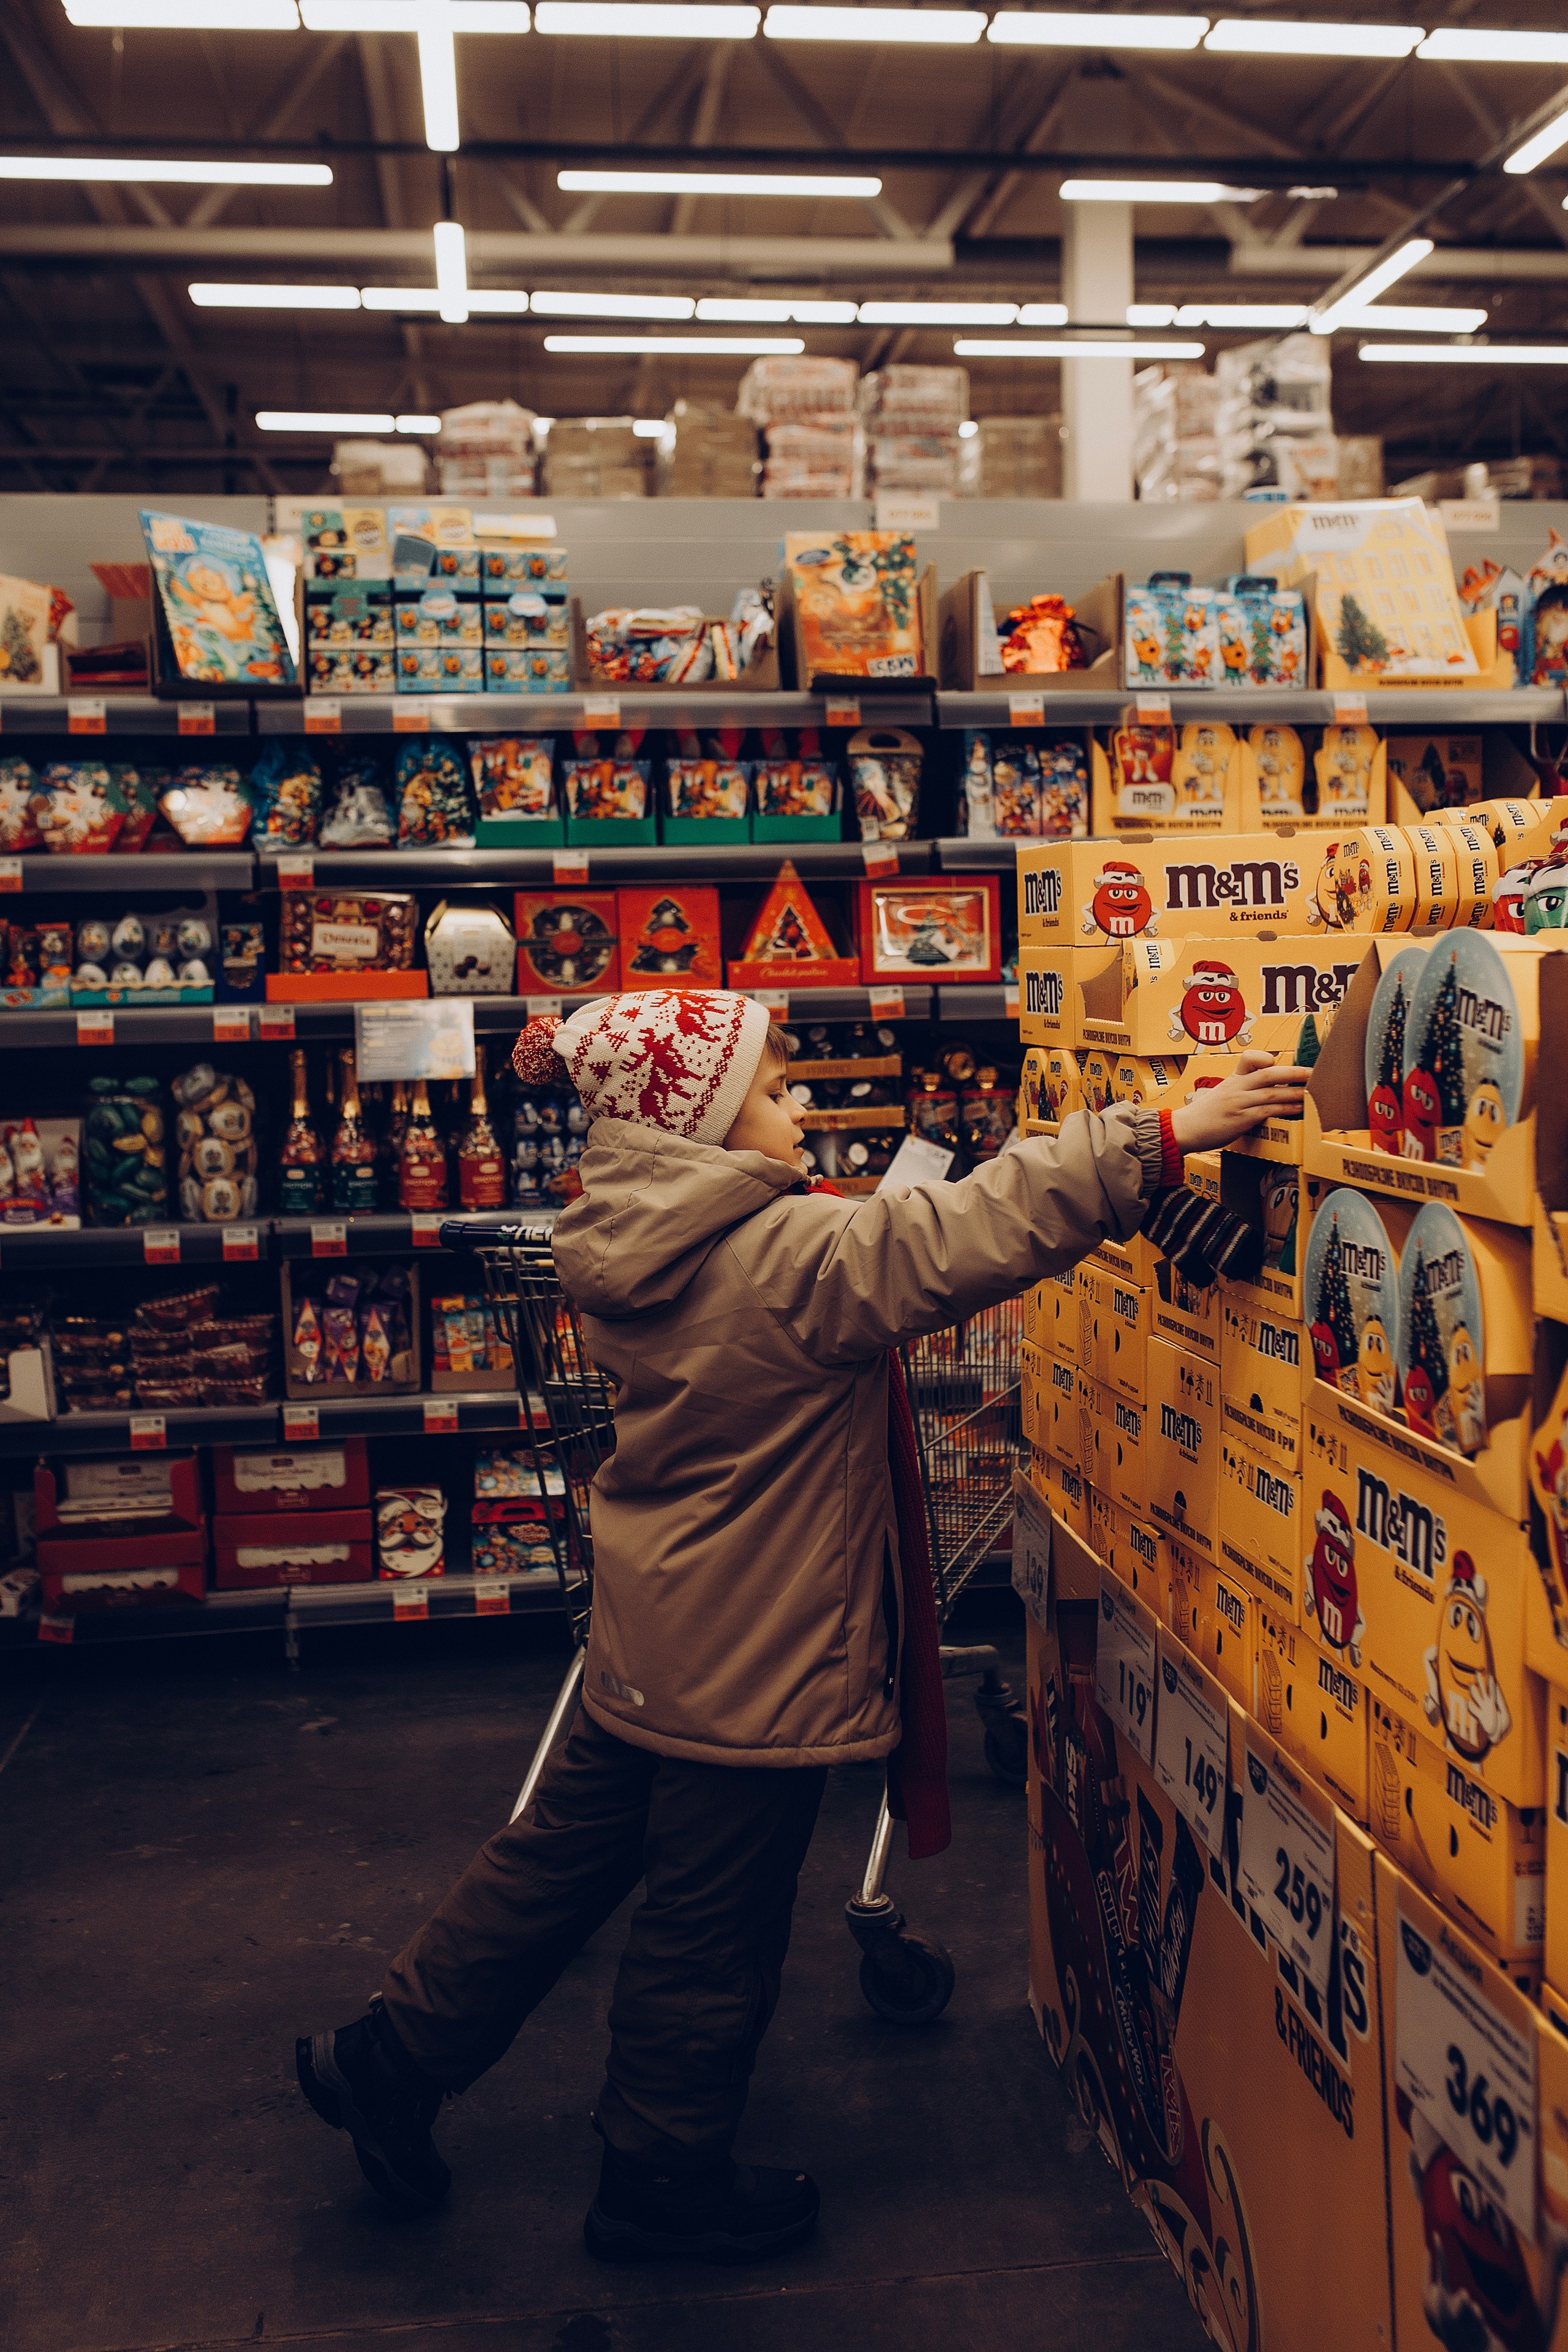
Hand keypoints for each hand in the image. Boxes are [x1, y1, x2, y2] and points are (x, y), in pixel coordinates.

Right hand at [1168, 1052, 1311, 1154]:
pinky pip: (1268, 1112)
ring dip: (1296, 1093)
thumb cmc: (1204, 1116)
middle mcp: (1236, 1087)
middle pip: (1268, 1073)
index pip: (1249, 1058)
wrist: (1184, 1130)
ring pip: (1272, 1093)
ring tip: (1313, 1092)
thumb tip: (1267, 1093)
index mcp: (1232, 1079)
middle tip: (1313, 1072)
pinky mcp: (1241, 1120)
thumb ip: (1242, 1091)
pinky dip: (1286, 1109)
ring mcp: (1238, 1103)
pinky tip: (1298, 1109)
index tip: (1277, 1060)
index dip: (1265, 1057)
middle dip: (1293, 1073)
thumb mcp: (1221, 1095)